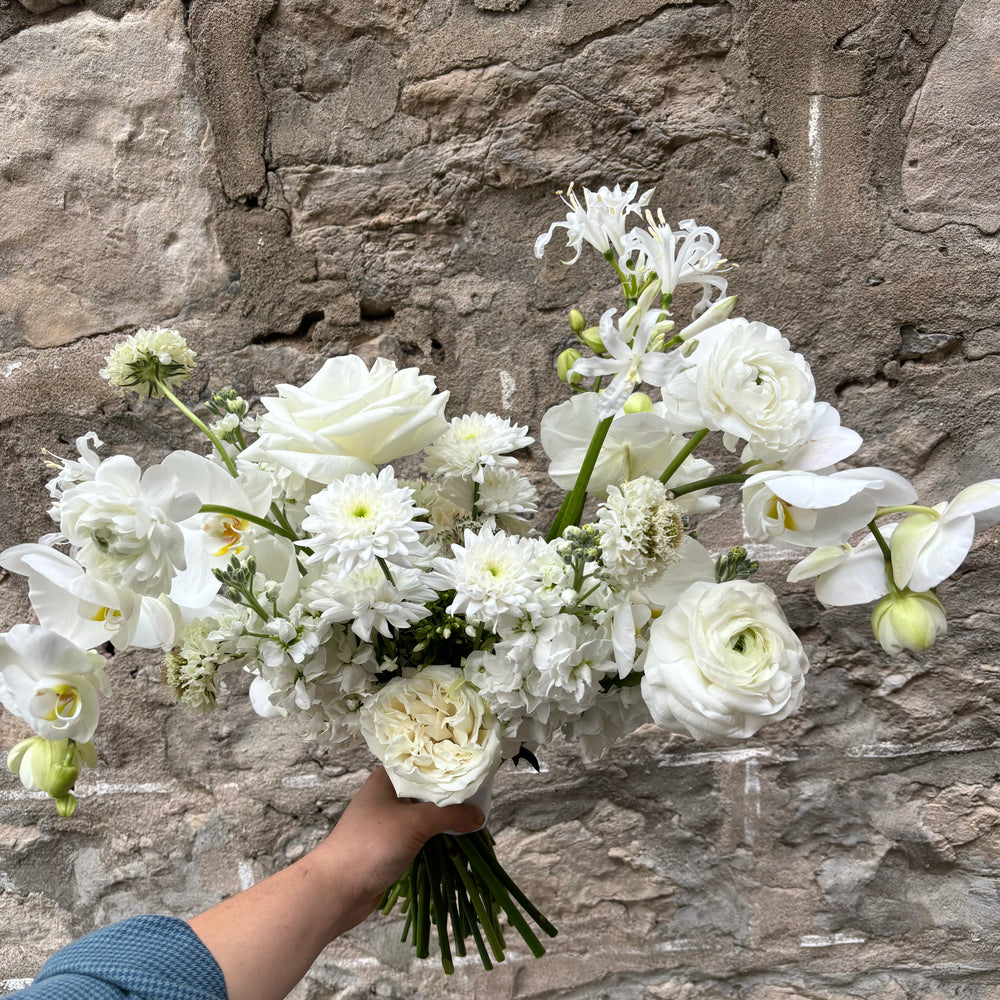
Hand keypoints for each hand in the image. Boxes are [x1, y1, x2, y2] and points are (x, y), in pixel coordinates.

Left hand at [188, 768, 484, 999]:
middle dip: (450, 790)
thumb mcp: (415, 822)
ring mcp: (388, 820)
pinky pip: (420, 832)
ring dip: (445, 814)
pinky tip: (456, 835)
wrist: (337, 890)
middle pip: (425, 786)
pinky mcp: (391, 844)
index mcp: (386, 778)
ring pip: (424, 811)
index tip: (473, 761)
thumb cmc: (371, 844)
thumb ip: (450, 814)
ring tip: (474, 812)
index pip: (421, 759)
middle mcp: (387, 794)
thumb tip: (480, 815)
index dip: (446, 759)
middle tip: (481, 789)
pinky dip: (436, 833)